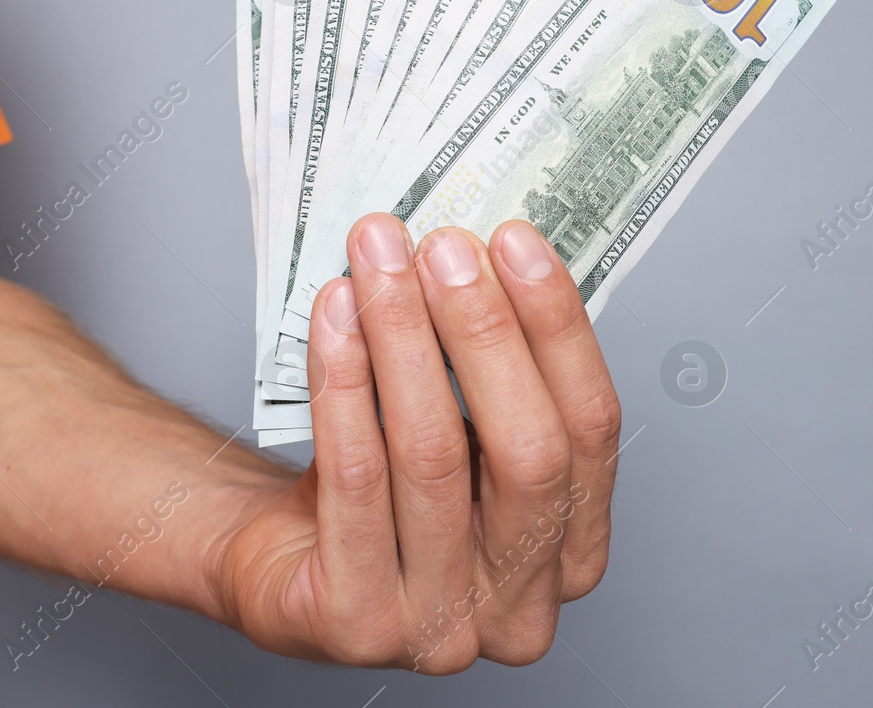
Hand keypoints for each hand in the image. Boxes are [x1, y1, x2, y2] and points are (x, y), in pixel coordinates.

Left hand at [215, 214, 621, 671]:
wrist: (281, 570)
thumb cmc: (385, 495)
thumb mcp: (465, 441)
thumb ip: (494, 376)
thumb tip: (487, 256)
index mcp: (573, 555)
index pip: (592, 431)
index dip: (557, 329)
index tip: (516, 243)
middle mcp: (522, 607)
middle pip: (527, 450)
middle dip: (485, 331)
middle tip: (444, 248)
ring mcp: (441, 629)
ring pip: (432, 457)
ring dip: (404, 337)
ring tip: (378, 262)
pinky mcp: (355, 625)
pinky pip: (355, 482)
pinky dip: (345, 384)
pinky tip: (337, 320)